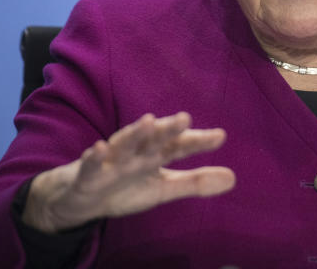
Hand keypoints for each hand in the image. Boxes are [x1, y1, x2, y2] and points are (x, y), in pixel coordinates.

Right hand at [22, 112, 234, 232]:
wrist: (83, 198)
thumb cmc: (127, 187)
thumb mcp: (165, 188)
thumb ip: (196, 182)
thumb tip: (234, 178)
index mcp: (155, 154)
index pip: (179, 145)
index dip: (198, 141)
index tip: (220, 136)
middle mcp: (136, 152)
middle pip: (153, 138)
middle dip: (167, 128)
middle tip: (184, 118)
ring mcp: (111, 161)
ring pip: (124, 144)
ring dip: (135, 133)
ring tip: (148, 122)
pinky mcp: (88, 174)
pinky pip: (90, 165)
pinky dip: (93, 157)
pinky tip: (99, 148)